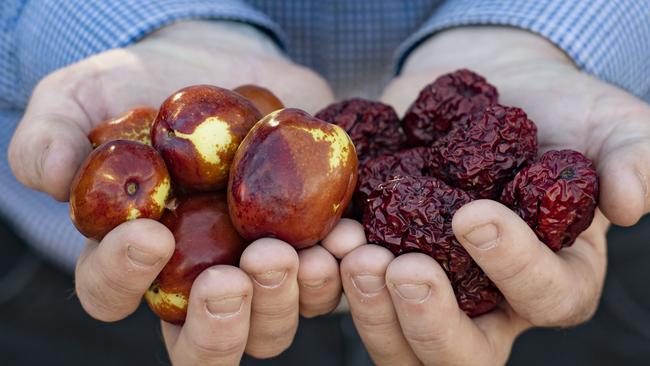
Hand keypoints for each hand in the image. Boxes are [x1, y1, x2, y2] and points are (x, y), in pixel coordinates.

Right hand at [7, 20, 348, 364]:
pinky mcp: (309, 244)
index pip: (112, 293)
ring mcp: (257, 267)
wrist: (222, 65)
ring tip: (309, 254)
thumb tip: (50, 175)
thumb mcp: (84, 94)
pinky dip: (344, 268)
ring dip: (291, 299)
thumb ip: (51, 133)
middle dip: (223, 321)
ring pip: (274, 324)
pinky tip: (350, 238)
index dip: (123, 277)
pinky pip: (333, 280)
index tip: (150, 236)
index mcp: (134, 256)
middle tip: (237, 273)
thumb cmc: (144, 86)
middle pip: (205, 342)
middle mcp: (196, 277)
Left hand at [341, 26, 648, 364]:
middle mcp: (489, 301)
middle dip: (426, 319)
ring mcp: (431, 289)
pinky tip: (321, 239)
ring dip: (368, 306)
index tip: (473, 215)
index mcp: (551, 279)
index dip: (512, 266)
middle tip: (396, 266)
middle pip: (461, 354)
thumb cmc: (554, 111)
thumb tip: (631, 202)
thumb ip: (631, 155)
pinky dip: (332, 277)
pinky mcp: (383, 264)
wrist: (487, 91)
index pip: (545, 298)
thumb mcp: (606, 123)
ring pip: (398, 341)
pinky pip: (353, 295)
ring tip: (348, 248)